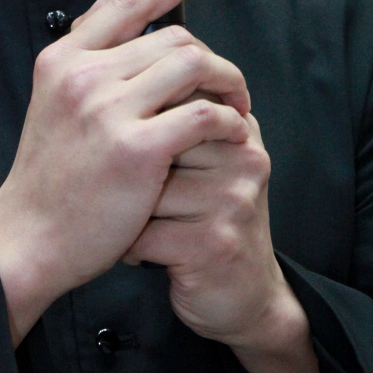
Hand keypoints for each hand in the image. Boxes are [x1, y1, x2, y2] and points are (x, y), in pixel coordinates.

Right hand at [0, 0, 236, 344]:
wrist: (30, 238)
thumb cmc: (50, 177)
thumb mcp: (53, 103)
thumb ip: (86, 63)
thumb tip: (117, 9)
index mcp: (62, 60)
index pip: (126, 1)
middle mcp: (83, 76)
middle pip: (173, 36)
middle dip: (213, 58)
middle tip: (229, 86)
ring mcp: (109, 111)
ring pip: (194, 65)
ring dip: (228, 84)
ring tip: (237, 108)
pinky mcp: (138, 149)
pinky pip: (203, 114)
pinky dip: (227, 120)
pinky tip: (231, 134)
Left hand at [123, 110, 286, 347]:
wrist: (250, 297)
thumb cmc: (210, 222)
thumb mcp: (209, 165)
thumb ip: (183, 122)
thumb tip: (122, 74)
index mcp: (240, 130)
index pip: (176, 101)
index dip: (140, 131)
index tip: (128, 158)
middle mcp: (243, 158)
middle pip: (155, 143)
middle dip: (130, 175)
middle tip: (127, 195)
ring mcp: (232, 200)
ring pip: (144, 189)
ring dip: (126, 212)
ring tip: (136, 225)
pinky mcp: (214, 244)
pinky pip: (144, 232)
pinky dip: (128, 246)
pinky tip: (137, 251)